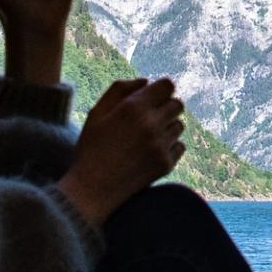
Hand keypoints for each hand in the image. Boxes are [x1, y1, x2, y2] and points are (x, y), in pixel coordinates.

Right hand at [57, 75, 185, 228]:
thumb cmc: (91, 149)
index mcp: (133, 108)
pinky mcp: (166, 164)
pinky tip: (151, 152)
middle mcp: (151, 124)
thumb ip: (119, 90)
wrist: (92, 191)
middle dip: (165, 107)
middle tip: (150, 118)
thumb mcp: (96, 114)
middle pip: (177, 104)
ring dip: (167, 128)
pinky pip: (180, 146)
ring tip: (148, 138)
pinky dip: (169, 147)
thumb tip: (145, 81)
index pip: (167, 86)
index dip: (160, 90)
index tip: (152, 98)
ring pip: (179, 126)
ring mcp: (160, 145)